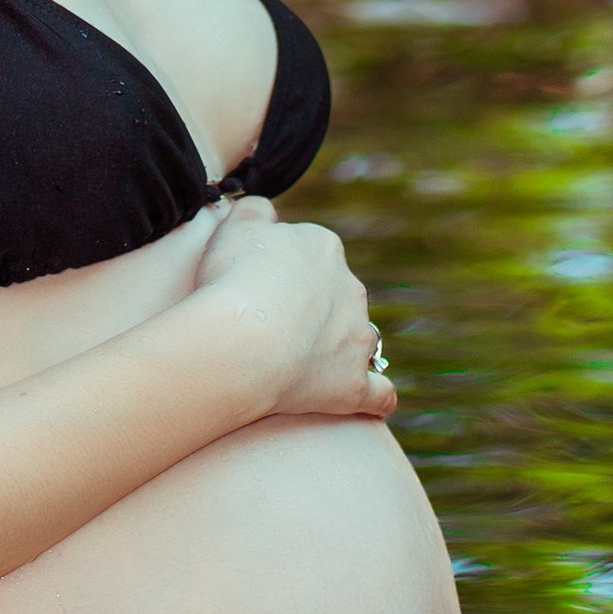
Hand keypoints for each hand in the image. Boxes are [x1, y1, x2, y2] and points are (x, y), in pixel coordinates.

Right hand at [190, 199, 397, 421]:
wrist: (242, 340)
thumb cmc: (233, 279)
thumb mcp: (236, 227)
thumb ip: (254, 211)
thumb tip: (265, 211)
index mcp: (323, 248)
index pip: (312, 252)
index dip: (285, 269)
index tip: (260, 285)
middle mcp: (350, 288)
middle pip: (338, 293)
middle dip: (315, 307)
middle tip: (273, 325)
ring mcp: (357, 338)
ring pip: (360, 338)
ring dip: (343, 347)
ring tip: (307, 364)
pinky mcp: (354, 384)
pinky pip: (379, 392)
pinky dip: (377, 396)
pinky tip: (372, 402)